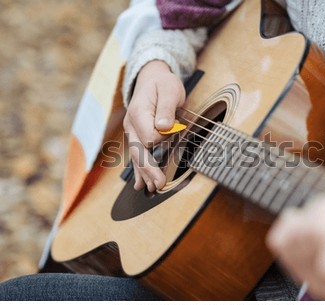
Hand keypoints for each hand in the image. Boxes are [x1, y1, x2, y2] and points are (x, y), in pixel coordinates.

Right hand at [123, 60, 185, 191]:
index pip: (149, 136)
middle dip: (149, 169)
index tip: (175, 130)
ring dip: (144, 174)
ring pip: (136, 157)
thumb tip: (163, 126)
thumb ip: (166, 108)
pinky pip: (136, 156)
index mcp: (138, 113)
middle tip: (159, 184)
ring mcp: (132, 132)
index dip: (163, 139)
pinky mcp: (137, 137)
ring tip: (152, 188)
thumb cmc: (163, 84)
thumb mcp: (169, 89)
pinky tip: (140, 184)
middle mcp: (131, 125)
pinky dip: (139, 171)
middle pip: (139, 152)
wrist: (151, 78)